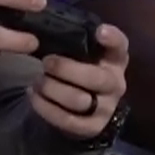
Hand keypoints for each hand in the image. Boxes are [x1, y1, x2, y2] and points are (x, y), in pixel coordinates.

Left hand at [30, 23, 128, 139]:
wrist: (80, 111)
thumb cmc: (77, 74)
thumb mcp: (81, 57)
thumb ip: (72, 44)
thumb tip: (43, 27)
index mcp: (114, 61)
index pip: (120, 48)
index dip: (113, 39)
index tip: (100, 31)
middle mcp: (115, 84)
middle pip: (95, 78)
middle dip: (66, 69)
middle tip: (46, 62)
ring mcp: (106, 108)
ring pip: (78, 99)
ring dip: (51, 89)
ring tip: (37, 81)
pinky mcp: (92, 127)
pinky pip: (66, 119)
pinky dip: (45, 107)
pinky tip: (34, 95)